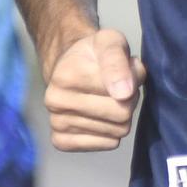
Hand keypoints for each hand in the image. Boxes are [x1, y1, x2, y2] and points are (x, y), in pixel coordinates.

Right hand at [43, 28, 146, 151]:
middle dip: (128, 101)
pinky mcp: (60, 141)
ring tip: (109, 99)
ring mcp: (55, 123)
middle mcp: (54, 101)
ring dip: (120, 117)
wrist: (70, 66)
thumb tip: (124, 93)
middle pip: (121, 116)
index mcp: (65, 76)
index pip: (123, 95)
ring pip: (116, 132)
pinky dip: (110, 133)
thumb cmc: (94, 54)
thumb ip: (118, 61)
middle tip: (119, 88)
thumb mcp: (110, 41)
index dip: (132, 82)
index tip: (125, 70)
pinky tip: (101, 117)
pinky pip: (105, 145)